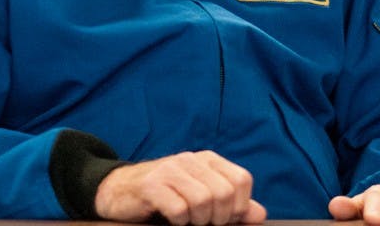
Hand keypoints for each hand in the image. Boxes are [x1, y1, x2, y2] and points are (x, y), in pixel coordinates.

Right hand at [94, 150, 266, 224]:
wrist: (120, 191)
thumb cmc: (165, 196)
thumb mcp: (201, 197)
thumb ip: (231, 206)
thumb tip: (259, 214)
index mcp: (208, 160)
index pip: (242, 180)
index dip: (238, 206)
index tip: (224, 217)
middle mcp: (190, 160)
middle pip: (224, 193)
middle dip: (218, 218)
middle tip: (203, 222)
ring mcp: (170, 170)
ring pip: (203, 200)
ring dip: (198, 220)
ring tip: (187, 220)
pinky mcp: (152, 186)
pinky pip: (178, 209)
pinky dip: (179, 221)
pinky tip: (171, 218)